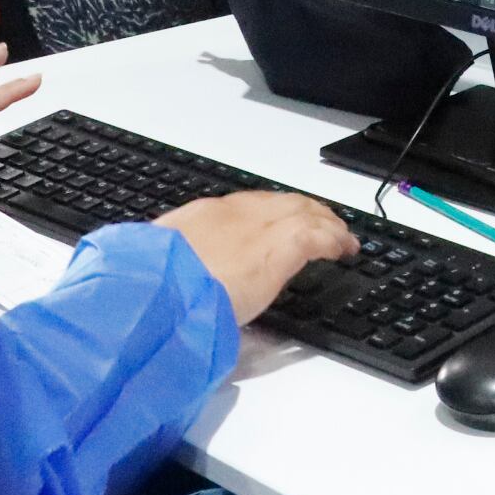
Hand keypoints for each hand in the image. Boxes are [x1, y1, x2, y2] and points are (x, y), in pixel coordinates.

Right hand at [154, 191, 357, 323]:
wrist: (159, 290)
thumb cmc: (152, 288)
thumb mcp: (158, 269)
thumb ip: (175, 267)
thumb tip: (173, 280)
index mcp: (200, 218)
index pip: (246, 207)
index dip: (270, 213)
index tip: (281, 221)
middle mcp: (233, 214)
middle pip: (281, 203)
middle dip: (304, 211)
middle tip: (321, 223)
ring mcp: (258, 228)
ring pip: (303, 213)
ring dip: (325, 223)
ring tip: (341, 237)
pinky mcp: (279, 249)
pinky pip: (316, 236)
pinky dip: (333, 239)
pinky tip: (343, 249)